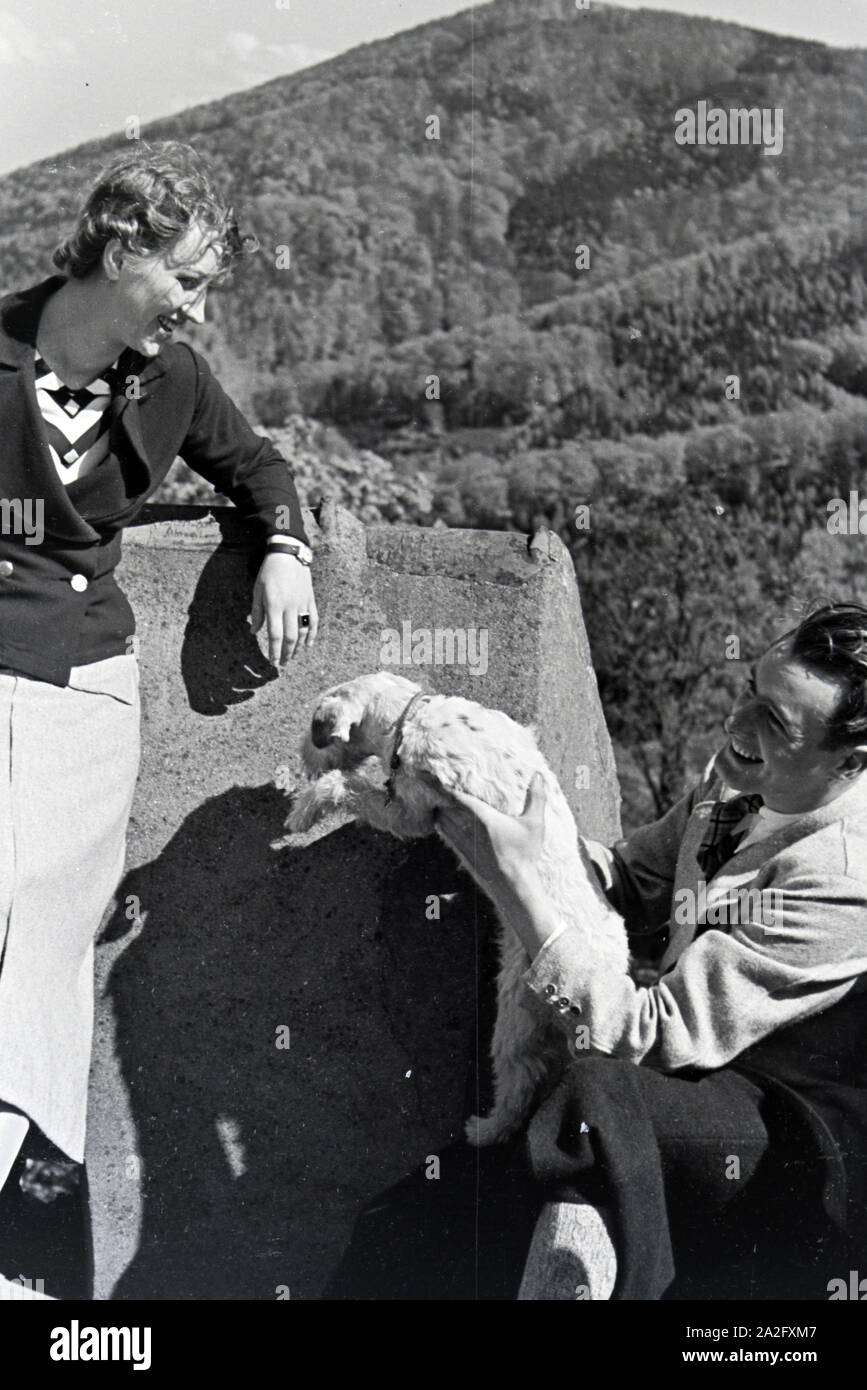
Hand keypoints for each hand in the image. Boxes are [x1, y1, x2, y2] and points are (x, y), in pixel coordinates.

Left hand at [249, 553, 318, 664]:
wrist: (288, 554)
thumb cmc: (269, 572)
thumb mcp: (257, 591)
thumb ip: (257, 613)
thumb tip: (254, 632)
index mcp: (274, 605)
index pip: (275, 634)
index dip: (274, 651)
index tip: (273, 662)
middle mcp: (290, 606)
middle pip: (291, 637)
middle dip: (287, 653)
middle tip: (283, 664)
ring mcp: (302, 604)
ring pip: (303, 631)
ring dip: (298, 647)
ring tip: (293, 656)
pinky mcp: (310, 600)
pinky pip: (314, 621)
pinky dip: (312, 634)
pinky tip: (308, 645)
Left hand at [436, 773, 547, 896]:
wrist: (514, 886)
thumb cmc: (525, 854)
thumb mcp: (534, 824)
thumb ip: (536, 797)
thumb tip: (538, 774)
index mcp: (482, 817)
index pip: (455, 796)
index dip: (438, 784)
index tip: (424, 774)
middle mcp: (468, 828)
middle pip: (444, 806)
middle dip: (436, 794)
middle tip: (428, 781)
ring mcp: (463, 843)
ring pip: (442, 820)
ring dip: (438, 809)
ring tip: (434, 798)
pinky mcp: (462, 855)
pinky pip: (445, 835)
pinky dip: (441, 824)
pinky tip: (441, 820)